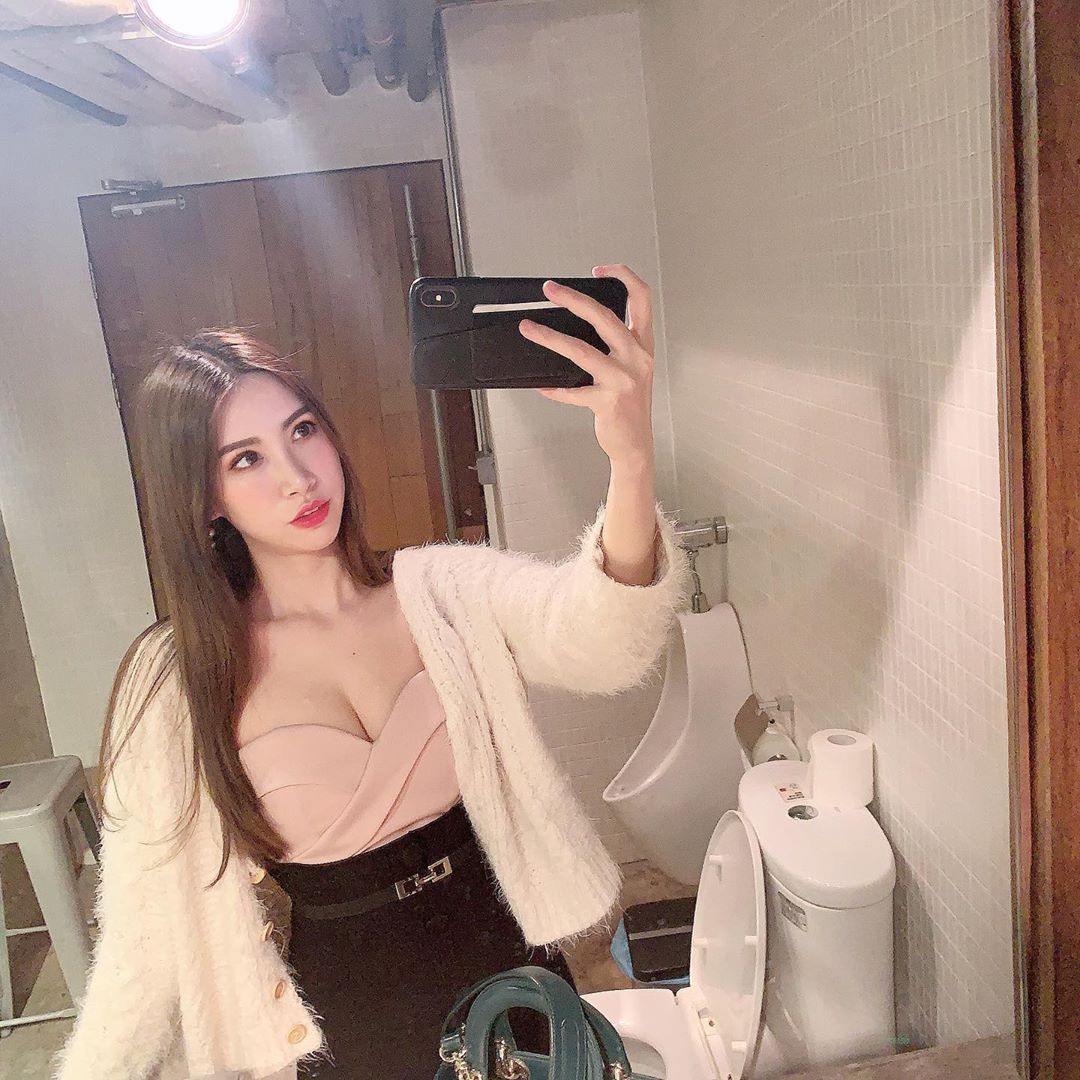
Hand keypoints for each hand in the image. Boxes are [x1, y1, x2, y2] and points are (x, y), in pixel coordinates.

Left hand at [518, 264, 655, 469]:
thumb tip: (575, 325)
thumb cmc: (629, 404)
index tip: (600, 269)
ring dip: (550, 338)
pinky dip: (554, 388)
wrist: (636, 443)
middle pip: (604, 317)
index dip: (623, 277)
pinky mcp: (607, 401)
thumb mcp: (631, 369)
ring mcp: (623, 379)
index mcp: (643, 345)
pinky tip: (540, 386)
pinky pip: (572, 391)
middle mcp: (637, 357)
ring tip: (528, 328)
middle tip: (549, 290)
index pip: (642, 299)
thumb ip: (614, 346)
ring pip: (581, 350)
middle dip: (574, 299)